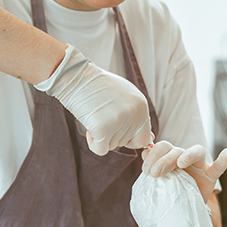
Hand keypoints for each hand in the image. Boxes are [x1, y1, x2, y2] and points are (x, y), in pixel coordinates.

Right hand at [35, 45, 152, 155]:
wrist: (76, 77)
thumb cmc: (98, 86)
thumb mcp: (125, 96)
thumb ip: (136, 116)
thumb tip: (149, 140)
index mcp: (142, 106)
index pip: (143, 138)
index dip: (129, 138)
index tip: (116, 127)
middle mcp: (134, 114)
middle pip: (125, 143)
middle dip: (112, 134)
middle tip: (101, 114)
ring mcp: (119, 121)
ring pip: (112, 146)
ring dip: (101, 136)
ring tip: (95, 115)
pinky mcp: (103, 129)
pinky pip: (100, 149)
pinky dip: (93, 143)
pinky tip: (89, 128)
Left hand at [142, 142, 226, 201]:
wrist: (181, 212)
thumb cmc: (168, 195)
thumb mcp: (158, 182)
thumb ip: (153, 168)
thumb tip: (144, 153)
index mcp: (170, 157)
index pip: (163, 147)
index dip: (154, 154)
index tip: (146, 169)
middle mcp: (185, 158)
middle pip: (177, 149)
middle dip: (164, 159)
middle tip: (155, 173)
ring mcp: (199, 166)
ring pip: (197, 152)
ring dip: (187, 155)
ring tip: (180, 163)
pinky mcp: (210, 176)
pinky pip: (218, 167)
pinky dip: (223, 160)